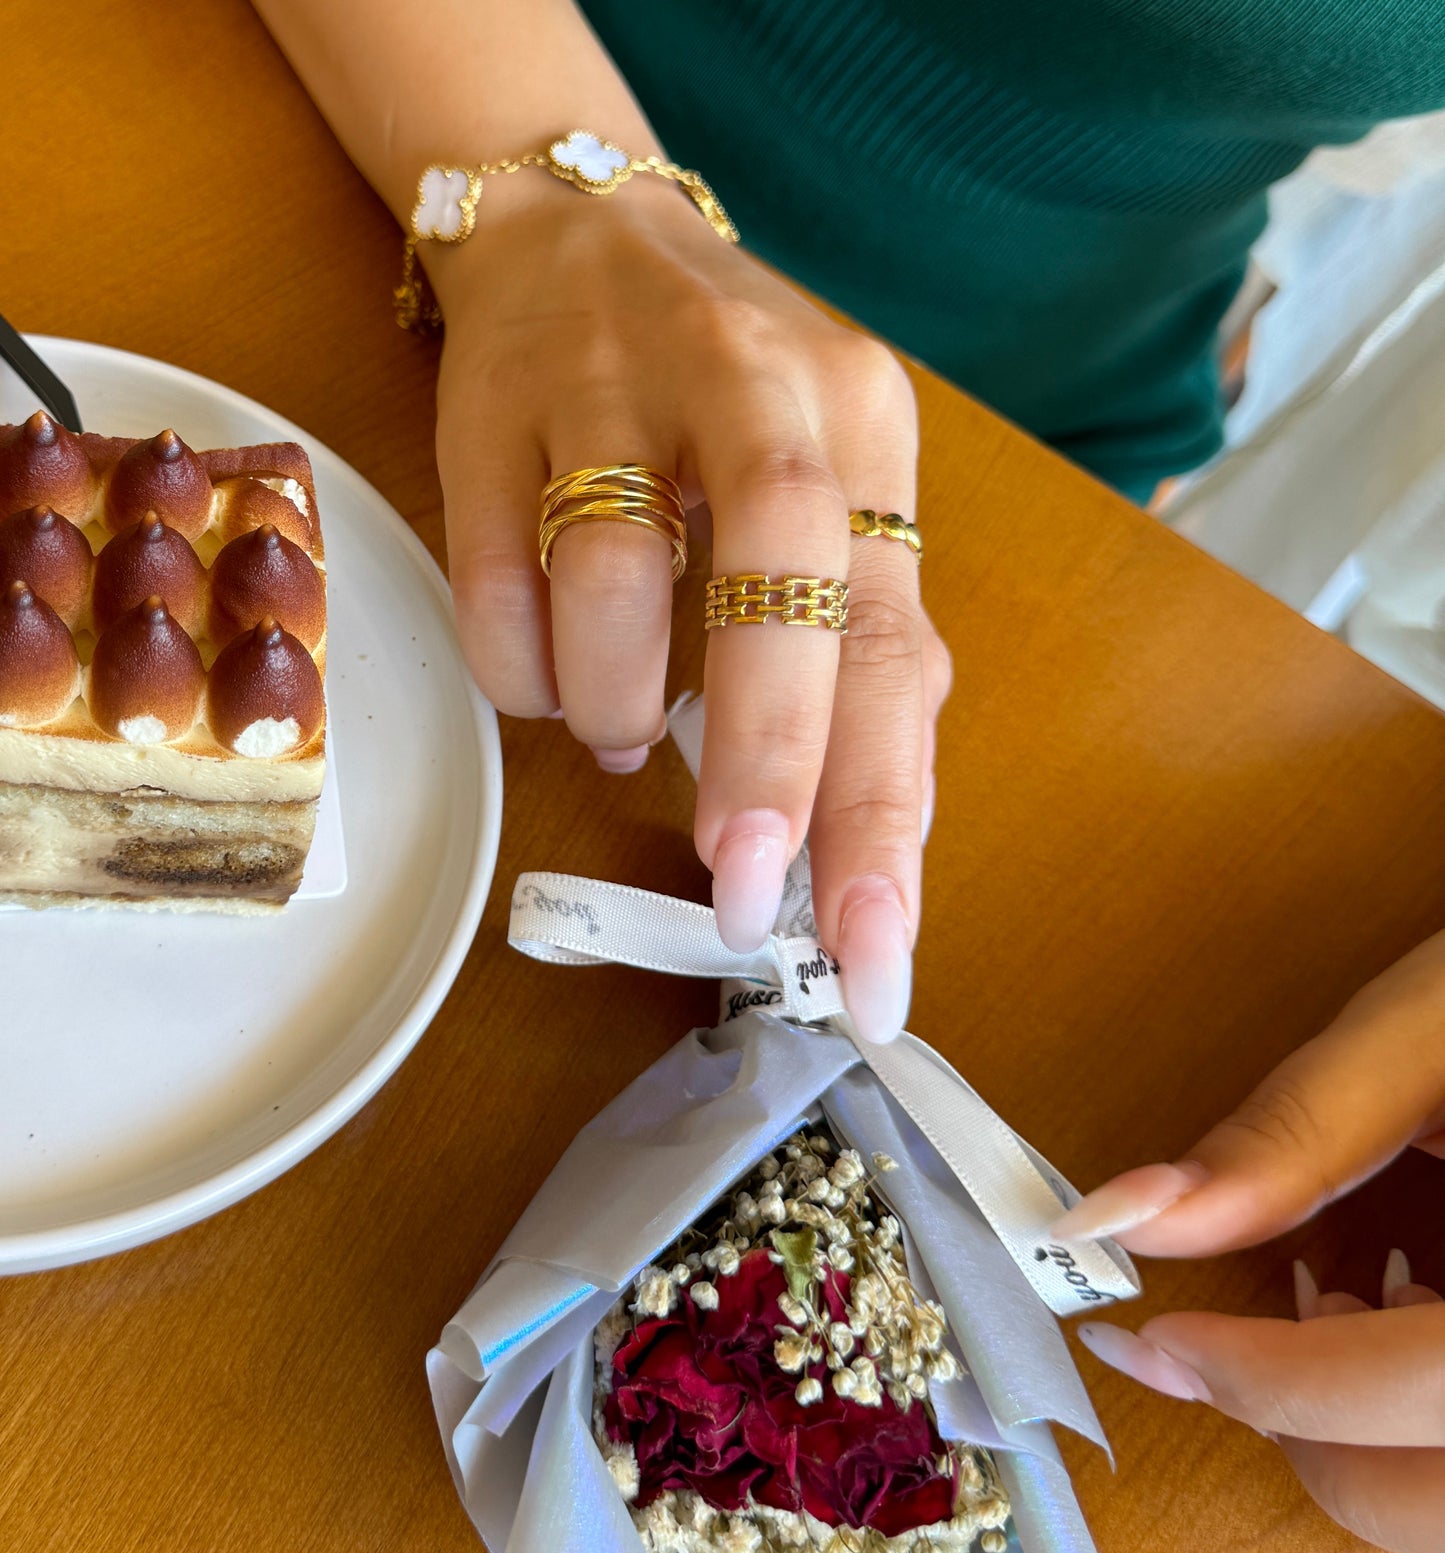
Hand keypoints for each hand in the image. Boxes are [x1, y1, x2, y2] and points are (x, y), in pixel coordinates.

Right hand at [430, 188, 950, 1042]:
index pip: (889, 644)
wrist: (577, 235)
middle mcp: (757, 386)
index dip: (879, 813)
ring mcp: (614, 386)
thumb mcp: (824, 509)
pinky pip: (497, 591)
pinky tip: (548, 664)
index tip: (871, 954)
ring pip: (611, 596)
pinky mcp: (493, 408)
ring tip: (613, 731)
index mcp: (862, 431)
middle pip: (775, 592)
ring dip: (609, 711)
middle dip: (765, 769)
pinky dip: (522, 670)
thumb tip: (854, 847)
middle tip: (738, 896)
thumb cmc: (721, 416)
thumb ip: (852, 657)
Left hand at [1048, 928, 1444, 1552]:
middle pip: (1435, 1501)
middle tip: (1222, 1345)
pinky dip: (1418, 1438)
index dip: (1259, 1378)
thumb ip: (1292, 1135)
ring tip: (1342, 1314)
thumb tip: (1130, 1217)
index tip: (1142, 1336)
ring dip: (1366, 1451)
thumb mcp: (1427, 1035)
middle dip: (1306, 1434)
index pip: (1418, 1387)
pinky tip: (1407, 1322)